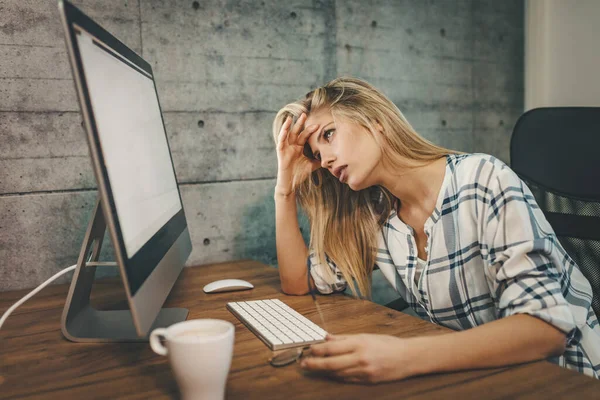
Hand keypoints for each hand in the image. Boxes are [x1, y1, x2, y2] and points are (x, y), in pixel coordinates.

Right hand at [275, 113, 320, 194]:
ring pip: (286, 135)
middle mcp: (292, 146)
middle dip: (300, 123)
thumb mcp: (312, 165)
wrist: (290, 184)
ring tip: (291, 118)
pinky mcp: (281, 153)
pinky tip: (285, 129)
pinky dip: (282, 135)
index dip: (310, 130)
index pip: (304, 136)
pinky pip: (280, 142)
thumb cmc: (299, 175)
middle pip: (296, 132)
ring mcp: (286, 149)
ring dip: (288, 126)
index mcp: (299, 148)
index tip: (318, 124)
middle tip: (305, 114)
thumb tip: (331, 158)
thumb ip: (319, 160)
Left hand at [300, 334, 416, 383]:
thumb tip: (327, 337)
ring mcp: (364, 371)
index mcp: (359, 343)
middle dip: (315, 364)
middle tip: (303, 364)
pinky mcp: (367, 380)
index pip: (332, 348)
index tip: (309, 349)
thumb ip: (344, 337)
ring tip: (312, 368)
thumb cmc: (387, 344)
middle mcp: (360, 358)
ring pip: (337, 373)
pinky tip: (329, 374)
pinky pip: (347, 380)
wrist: (408, 358)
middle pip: (331, 363)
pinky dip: (336, 377)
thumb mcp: (366, 335)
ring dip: (323, 372)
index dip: (318, 350)